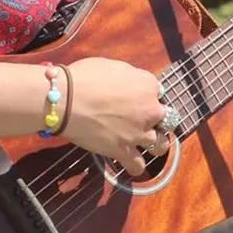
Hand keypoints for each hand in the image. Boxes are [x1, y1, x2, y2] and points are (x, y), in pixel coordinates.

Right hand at [59, 57, 167, 176]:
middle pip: (165, 118)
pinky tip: (130, 161)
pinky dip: (135, 165)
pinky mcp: (123, 151)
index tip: (135, 98)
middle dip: (155, 120)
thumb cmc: (85, 77)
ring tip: (144, 142)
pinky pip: (138, 166)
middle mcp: (150, 110)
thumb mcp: (113, 65)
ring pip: (160, 145)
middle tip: (139, 119)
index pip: (158, 92)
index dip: (146, 95)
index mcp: (147, 85)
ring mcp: (138, 133)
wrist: (66, 100)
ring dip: (154, 144)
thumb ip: (130, 77)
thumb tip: (130, 84)